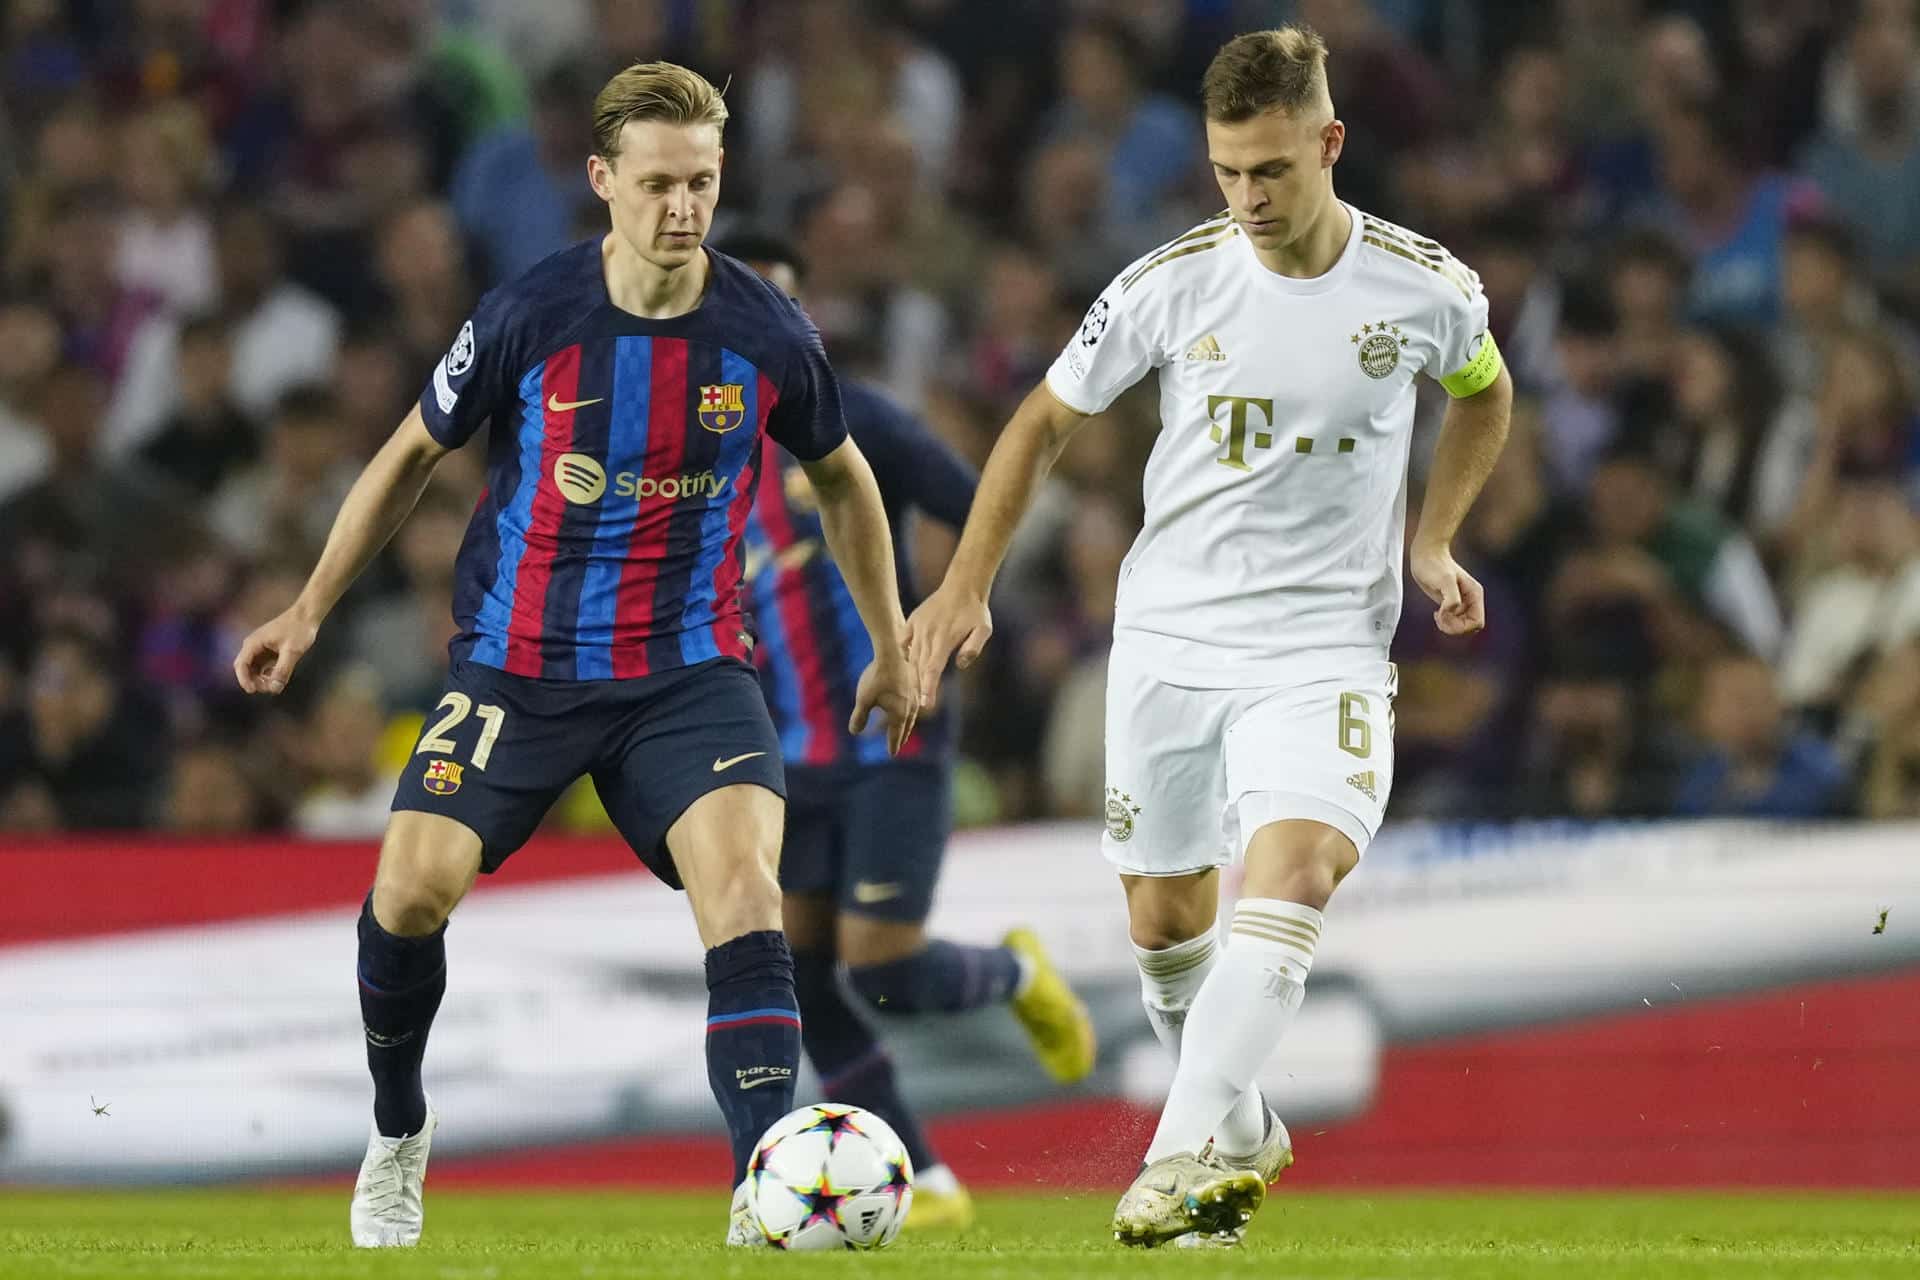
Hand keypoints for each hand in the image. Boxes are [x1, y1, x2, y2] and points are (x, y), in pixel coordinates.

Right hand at [232, 604, 319, 693]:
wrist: (307, 615)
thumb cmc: (299, 629)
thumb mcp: (292, 651)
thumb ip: (283, 670)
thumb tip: (274, 689)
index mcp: (253, 643)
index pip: (241, 664)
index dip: (244, 679)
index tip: (252, 691)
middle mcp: (253, 646)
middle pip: (245, 668)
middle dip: (254, 681)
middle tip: (268, 689)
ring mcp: (261, 648)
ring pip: (254, 669)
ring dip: (260, 679)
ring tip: (274, 685)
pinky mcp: (269, 651)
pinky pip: (263, 666)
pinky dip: (267, 674)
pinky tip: (277, 677)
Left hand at [849, 642, 919, 755]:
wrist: (890, 655)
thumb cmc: (876, 678)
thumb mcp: (863, 699)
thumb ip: (859, 717)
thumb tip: (854, 732)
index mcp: (899, 714)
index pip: (895, 734)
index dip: (892, 744)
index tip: (891, 754)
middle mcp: (911, 708)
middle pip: (906, 727)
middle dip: (901, 736)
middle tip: (898, 744)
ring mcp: (915, 697)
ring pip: (912, 716)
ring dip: (907, 725)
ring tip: (904, 729)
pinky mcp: (916, 686)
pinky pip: (914, 704)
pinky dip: (910, 712)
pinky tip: (908, 707)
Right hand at [905, 581, 991, 707]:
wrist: (962, 585)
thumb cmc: (975, 610)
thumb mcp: (984, 629)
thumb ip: (973, 647)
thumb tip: (960, 665)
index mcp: (943, 639)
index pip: (933, 669)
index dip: (928, 688)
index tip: (926, 704)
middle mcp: (928, 634)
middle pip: (919, 667)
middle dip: (918, 687)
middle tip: (920, 704)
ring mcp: (918, 627)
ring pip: (910, 656)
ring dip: (911, 674)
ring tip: (914, 689)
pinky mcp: (913, 620)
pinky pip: (903, 641)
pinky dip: (904, 653)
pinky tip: (908, 662)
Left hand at [1409, 540, 1484, 635]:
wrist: (1426, 554)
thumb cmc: (1435, 564)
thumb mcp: (1445, 580)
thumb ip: (1451, 598)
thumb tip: (1451, 612)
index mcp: (1474, 595)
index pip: (1477, 622)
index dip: (1461, 627)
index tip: (1445, 617)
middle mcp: (1470, 600)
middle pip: (1469, 626)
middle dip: (1454, 627)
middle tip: (1439, 617)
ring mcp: (1461, 602)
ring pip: (1461, 625)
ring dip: (1449, 625)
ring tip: (1437, 615)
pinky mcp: (1450, 602)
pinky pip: (1453, 620)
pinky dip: (1444, 621)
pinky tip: (1436, 613)